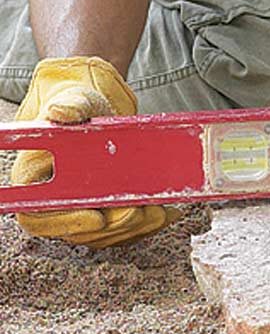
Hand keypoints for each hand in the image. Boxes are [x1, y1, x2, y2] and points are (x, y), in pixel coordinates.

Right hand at [10, 57, 180, 248]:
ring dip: (134, 227)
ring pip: (106, 233)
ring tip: (161, 212)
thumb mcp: (75, 100)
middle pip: (80, 231)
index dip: (66, 223)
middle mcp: (57, 198)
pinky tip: (169, 212)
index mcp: (36, 178)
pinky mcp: (107, 206)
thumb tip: (60, 112)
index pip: (39, 216)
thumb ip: (70, 106)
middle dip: (114, 225)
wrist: (95, 103)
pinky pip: (125, 225)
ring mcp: (83, 205)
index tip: (98, 217)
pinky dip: (147, 223)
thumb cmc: (78, 101)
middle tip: (141, 212)